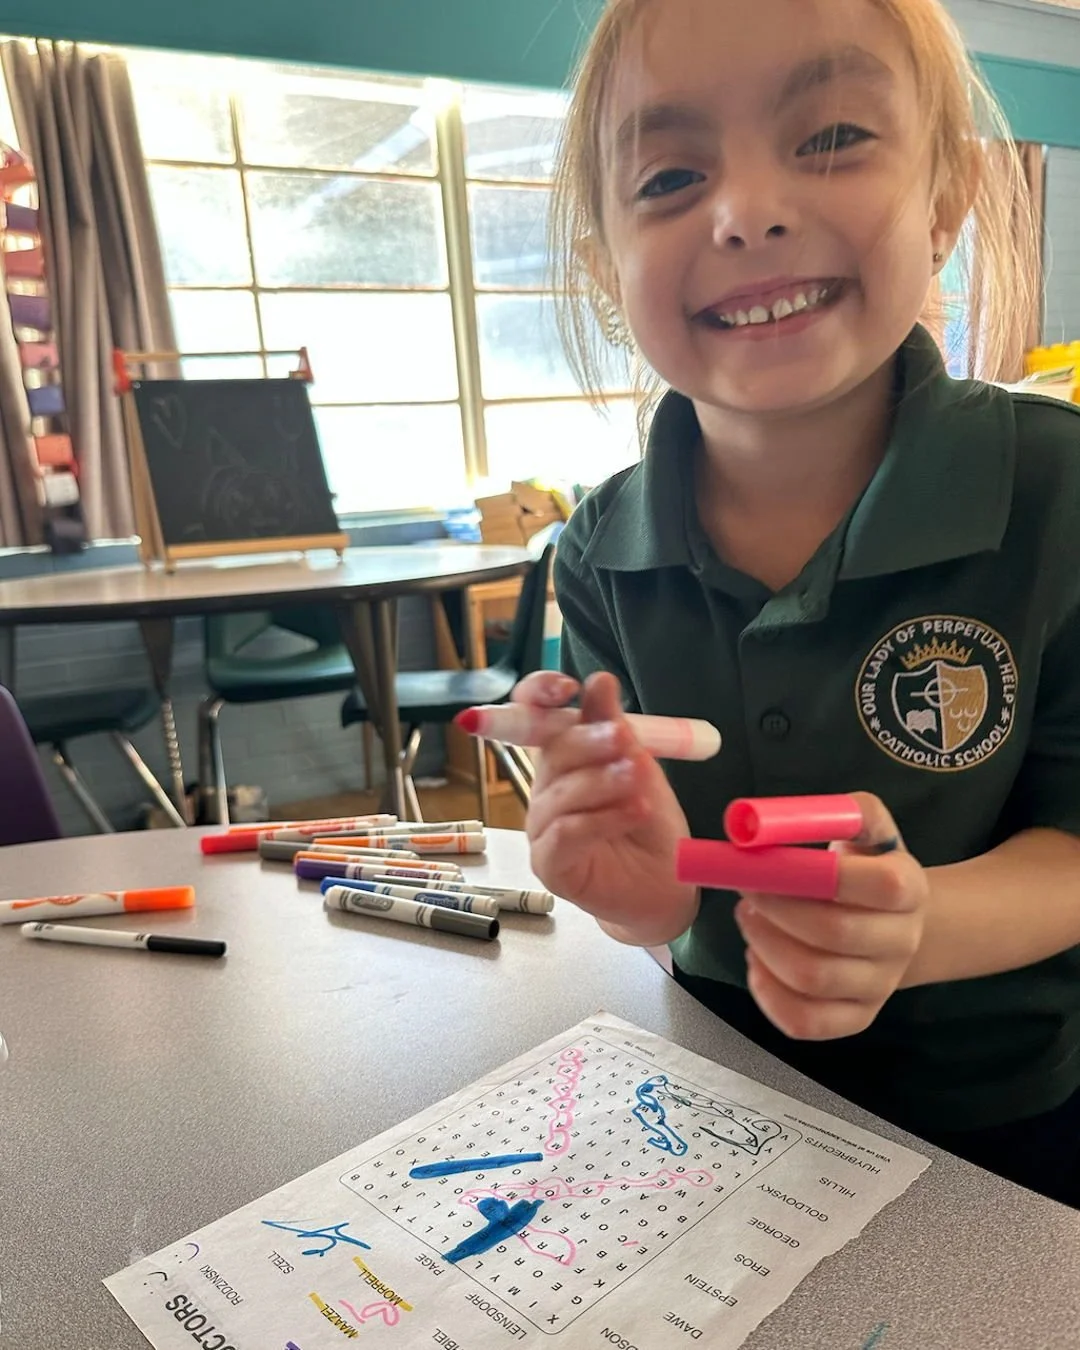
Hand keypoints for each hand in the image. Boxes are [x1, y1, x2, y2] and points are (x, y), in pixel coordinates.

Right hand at [515, 670, 697, 942]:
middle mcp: (545, 790)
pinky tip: (634, 810)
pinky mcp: (549, 865)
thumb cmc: (647, 825)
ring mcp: (542, 829)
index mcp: (562, 757)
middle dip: (588, 741)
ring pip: (559, 795)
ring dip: (601, 782)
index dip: (538, 695)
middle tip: (622, 739)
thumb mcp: (639, 765)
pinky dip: (603, 819)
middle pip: (550, 753)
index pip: (531, 716)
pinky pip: (566, 834)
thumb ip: (614, 726)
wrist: (667, 884)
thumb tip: (599, 681)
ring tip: (637, 778)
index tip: (566, 687)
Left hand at [732, 792, 926, 1039]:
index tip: (763, 861)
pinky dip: (767, 994)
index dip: (814, 873)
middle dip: (775, 910)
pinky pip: (806, 1022)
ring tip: (749, 920)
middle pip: (835, 933)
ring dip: (764, 946)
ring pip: (813, 979)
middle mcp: (902, 941)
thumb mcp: (861, 824)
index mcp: (908, 887)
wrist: (893, 922)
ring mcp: (881, 986)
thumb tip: (762, 821)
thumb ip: (830, 812)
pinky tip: (756, 963)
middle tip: (744, 892)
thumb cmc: (863, 865)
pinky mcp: (857, 1018)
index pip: (878, 885)